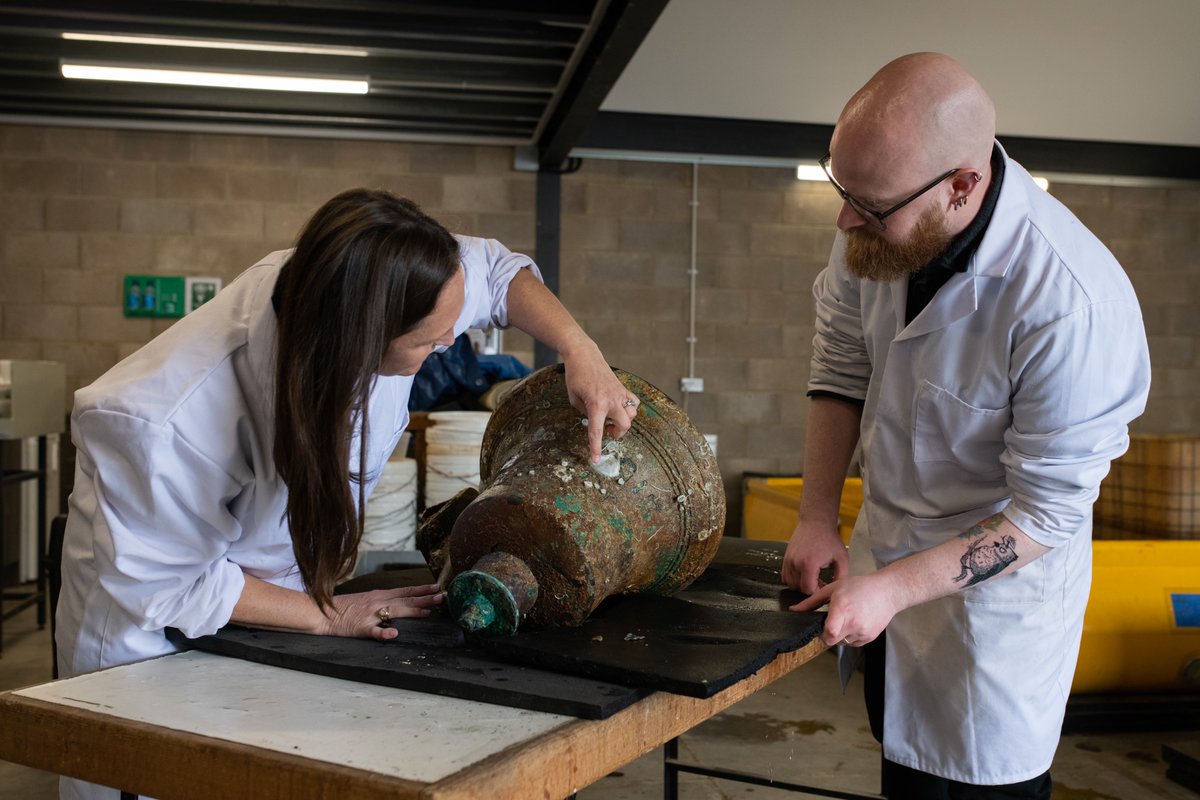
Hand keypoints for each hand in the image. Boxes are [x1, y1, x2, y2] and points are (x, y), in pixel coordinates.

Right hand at [319, 584, 443, 640]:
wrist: (321, 612)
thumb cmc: (344, 607)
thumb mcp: (366, 599)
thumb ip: (383, 600)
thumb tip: (401, 601)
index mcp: (379, 596)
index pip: (405, 591)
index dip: (422, 590)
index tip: (438, 587)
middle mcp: (377, 602)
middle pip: (405, 600)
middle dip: (425, 599)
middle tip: (442, 597)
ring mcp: (369, 615)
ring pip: (395, 612)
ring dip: (413, 611)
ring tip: (429, 612)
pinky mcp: (360, 628)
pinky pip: (373, 631)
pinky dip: (384, 632)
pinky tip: (394, 634)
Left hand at [562, 345, 637, 461]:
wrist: (584, 355)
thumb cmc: (576, 376)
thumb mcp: (574, 399)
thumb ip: (585, 413)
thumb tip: (596, 420)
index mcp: (596, 404)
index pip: (597, 431)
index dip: (596, 447)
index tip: (596, 460)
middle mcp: (611, 400)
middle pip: (625, 425)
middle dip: (617, 433)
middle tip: (607, 430)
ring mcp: (620, 393)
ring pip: (632, 414)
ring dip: (623, 421)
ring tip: (611, 418)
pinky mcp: (623, 388)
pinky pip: (634, 403)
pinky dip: (629, 409)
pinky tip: (619, 408)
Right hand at [781, 521, 847, 594]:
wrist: (816, 522)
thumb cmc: (829, 539)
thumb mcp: (842, 558)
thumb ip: (841, 577)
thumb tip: (837, 590)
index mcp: (809, 564)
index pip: (808, 589)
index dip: (817, 591)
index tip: (823, 585)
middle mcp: (795, 563)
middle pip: (798, 588)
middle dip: (810, 588)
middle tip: (820, 581)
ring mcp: (788, 560)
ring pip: (790, 583)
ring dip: (801, 584)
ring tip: (812, 578)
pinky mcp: (785, 558)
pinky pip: (785, 576)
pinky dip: (793, 579)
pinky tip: (804, 574)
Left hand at [789, 574, 896, 647]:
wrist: (887, 592)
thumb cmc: (859, 587)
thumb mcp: (833, 589)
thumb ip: (811, 602)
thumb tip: (794, 610)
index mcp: (842, 609)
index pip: (829, 633)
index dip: (821, 634)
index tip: (820, 627)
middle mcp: (853, 623)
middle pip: (832, 641)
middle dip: (828, 634)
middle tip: (831, 621)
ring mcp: (863, 632)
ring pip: (842, 643)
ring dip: (840, 635)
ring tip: (847, 618)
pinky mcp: (869, 637)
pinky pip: (853, 643)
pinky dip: (850, 635)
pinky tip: (856, 621)